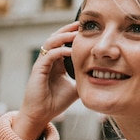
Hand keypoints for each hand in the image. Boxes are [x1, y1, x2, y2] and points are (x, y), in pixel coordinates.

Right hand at [13, 22, 79, 139]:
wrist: (41, 115)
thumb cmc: (55, 102)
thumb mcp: (75, 88)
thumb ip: (84, 79)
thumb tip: (102, 76)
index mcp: (56, 62)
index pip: (64, 42)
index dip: (73, 34)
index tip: (87, 29)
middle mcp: (48, 60)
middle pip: (56, 37)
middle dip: (68, 29)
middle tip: (82, 24)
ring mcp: (42, 63)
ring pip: (51, 42)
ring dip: (64, 36)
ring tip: (76, 34)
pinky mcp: (38, 70)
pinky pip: (49, 55)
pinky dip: (60, 51)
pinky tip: (71, 51)